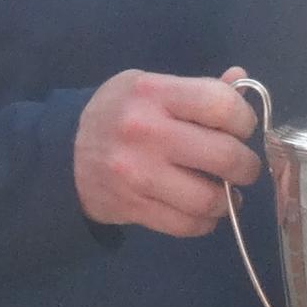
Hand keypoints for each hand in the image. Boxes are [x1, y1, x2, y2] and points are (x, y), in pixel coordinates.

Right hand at [75, 67, 261, 236]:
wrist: (61, 154)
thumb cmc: (117, 114)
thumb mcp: (149, 88)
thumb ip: (197, 88)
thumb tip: (242, 81)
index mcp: (154, 94)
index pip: (220, 105)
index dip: (244, 119)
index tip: (240, 129)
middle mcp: (146, 132)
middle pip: (224, 155)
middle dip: (246, 166)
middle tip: (243, 167)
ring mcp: (138, 174)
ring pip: (209, 198)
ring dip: (228, 200)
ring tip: (227, 194)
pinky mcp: (133, 207)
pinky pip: (187, 224)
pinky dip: (205, 221)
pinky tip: (204, 211)